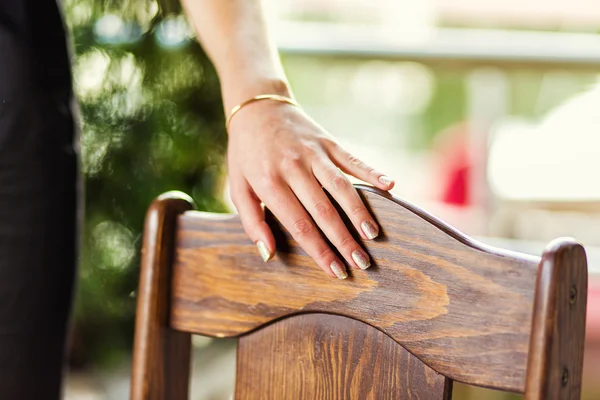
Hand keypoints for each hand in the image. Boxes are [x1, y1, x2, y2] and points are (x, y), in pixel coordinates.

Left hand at [227, 99, 394, 278]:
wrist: (256, 107)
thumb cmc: (246, 154)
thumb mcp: (238, 187)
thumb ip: (251, 221)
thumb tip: (268, 254)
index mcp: (269, 182)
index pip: (298, 225)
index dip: (319, 250)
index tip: (336, 271)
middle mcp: (294, 167)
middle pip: (323, 210)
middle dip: (344, 239)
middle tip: (361, 263)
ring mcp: (314, 153)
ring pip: (340, 186)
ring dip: (359, 211)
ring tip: (373, 235)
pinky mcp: (328, 141)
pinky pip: (352, 159)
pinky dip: (372, 171)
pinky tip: (390, 185)